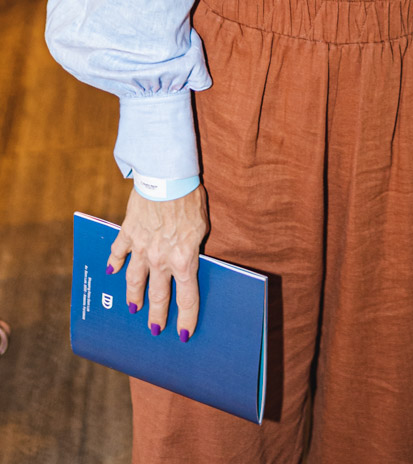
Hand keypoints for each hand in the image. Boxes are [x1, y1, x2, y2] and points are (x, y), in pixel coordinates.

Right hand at [109, 186, 208, 339]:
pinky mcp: (128, 233)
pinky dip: (114, 262)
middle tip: (155, 329)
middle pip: (158, 296)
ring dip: (133, 296)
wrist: (167, 179)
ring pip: (135, 281)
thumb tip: (188, 260)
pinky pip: (118, 252)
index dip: (186, 319)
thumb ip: (193, 248)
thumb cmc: (190, 199)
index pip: (187, 298)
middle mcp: (160, 260)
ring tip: (133, 308)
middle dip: (158, 315)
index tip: (185, 334)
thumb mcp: (201, 227)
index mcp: (183, 260)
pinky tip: (111, 271)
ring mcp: (142, 248)